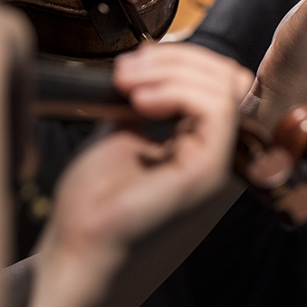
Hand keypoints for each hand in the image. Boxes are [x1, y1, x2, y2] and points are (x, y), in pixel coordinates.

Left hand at [30, 42, 245, 306]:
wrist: (75, 248)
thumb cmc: (95, 204)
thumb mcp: (123, 131)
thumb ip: (148, 100)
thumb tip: (153, 60)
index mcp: (203, 144)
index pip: (223, 83)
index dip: (185, 60)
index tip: (135, 62)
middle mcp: (219, 153)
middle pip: (231, 78)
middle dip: (180, 59)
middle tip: (129, 68)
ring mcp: (218, 163)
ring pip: (226, 87)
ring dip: (174, 70)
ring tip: (128, 82)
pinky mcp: (208, 172)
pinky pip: (218, 111)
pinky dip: (180, 90)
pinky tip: (142, 100)